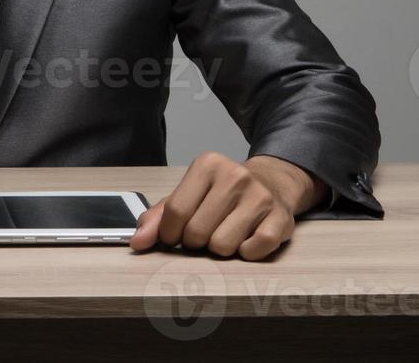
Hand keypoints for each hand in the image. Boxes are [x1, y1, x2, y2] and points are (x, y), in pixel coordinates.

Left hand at [129, 152, 325, 259]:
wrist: (272, 183)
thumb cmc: (221, 194)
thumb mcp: (188, 195)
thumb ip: (158, 217)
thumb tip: (138, 242)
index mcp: (207, 165)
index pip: (175, 213)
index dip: (170, 234)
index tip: (176, 235)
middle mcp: (235, 176)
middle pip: (197, 233)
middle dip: (197, 241)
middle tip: (208, 230)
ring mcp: (260, 197)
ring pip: (222, 247)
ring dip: (221, 249)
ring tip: (228, 232)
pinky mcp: (280, 219)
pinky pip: (252, 252)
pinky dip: (247, 253)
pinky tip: (248, 237)